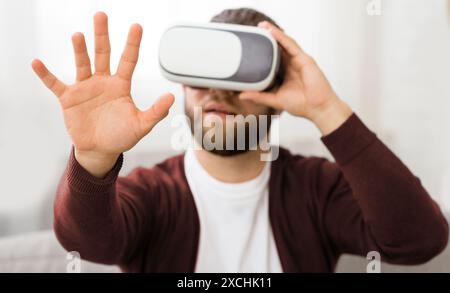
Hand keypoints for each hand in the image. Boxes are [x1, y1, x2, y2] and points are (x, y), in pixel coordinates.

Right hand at [32, 12, 173, 176]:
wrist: (100, 150)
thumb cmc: (121, 136)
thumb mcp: (142, 125)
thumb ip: (156, 112)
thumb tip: (172, 97)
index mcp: (121, 85)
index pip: (128, 60)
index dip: (132, 44)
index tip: (137, 26)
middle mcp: (103, 82)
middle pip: (103, 53)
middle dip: (102, 35)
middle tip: (101, 15)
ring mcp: (85, 88)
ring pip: (82, 64)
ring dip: (80, 50)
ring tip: (78, 35)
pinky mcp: (69, 98)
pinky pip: (55, 84)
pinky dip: (45, 74)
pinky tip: (36, 63)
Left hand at [239, 21, 351, 134]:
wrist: (317, 108)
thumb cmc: (301, 105)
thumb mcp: (274, 100)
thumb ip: (259, 96)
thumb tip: (242, 95)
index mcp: (285, 73)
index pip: (273, 58)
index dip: (263, 50)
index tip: (251, 45)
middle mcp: (291, 65)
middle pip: (278, 47)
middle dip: (268, 38)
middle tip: (256, 29)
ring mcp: (298, 61)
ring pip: (284, 43)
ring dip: (274, 33)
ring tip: (263, 26)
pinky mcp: (304, 59)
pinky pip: (291, 45)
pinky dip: (282, 38)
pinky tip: (273, 32)